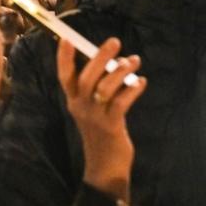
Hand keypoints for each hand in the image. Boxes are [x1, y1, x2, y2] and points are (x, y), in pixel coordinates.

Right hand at [59, 34, 145, 203]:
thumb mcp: (91, 112)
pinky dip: (132, 90)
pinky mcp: (111, 126)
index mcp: (73, 102)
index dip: (64, 58)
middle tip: (114, 42)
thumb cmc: (100, 134)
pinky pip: (121, 103)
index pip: (64, 76)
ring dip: (121, 72)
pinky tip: (141, 82)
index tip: (67, 39)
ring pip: (105, 88)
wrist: (105, 166)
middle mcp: (81, 107)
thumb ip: (95, 92)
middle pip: (87, 77)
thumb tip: (110, 66)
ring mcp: (95, 117)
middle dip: (100, 57)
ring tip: (133, 60)